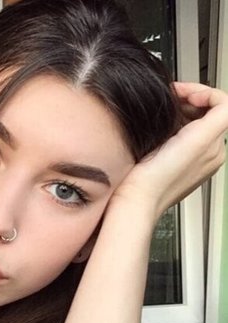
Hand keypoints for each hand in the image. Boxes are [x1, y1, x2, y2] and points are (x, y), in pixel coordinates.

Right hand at [111, 82, 227, 222]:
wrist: (136, 198)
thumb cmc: (160, 177)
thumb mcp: (198, 139)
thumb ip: (220, 114)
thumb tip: (217, 99)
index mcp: (216, 149)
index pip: (220, 105)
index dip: (200, 91)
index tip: (179, 92)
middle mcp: (207, 155)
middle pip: (205, 113)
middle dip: (187, 100)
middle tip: (167, 97)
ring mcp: (189, 161)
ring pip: (191, 123)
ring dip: (177, 112)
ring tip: (160, 112)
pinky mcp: (171, 165)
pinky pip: (177, 137)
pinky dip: (169, 126)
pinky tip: (156, 129)